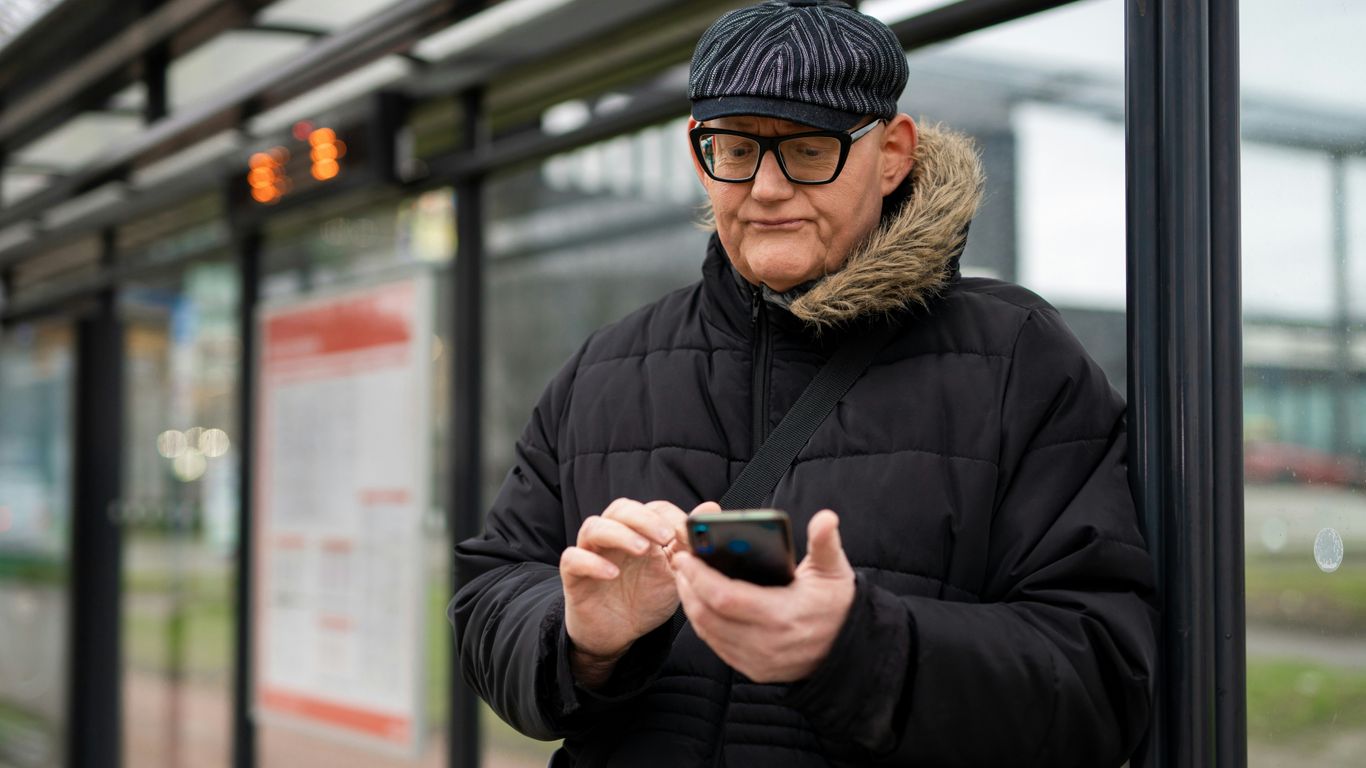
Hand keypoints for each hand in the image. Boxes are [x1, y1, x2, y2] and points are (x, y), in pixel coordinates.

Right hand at [561, 499, 712, 686]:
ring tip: (642, 550)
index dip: (670, 516)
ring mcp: (591, 552)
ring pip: (594, 526)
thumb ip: (688, 544)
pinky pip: (573, 558)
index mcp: (639, 531)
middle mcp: (613, 536)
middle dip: (645, 519)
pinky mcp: (574, 575)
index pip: (651, 508)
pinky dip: (591, 562)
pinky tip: (612, 573)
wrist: (618, 634)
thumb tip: (710, 508)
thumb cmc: (645, 599)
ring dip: (619, 534)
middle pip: (621, 509)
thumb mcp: (674, 573)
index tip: (688, 533)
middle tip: (665, 536)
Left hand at [672, 509, 854, 683]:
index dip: (700, 577)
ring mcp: (759, 660)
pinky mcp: (754, 669)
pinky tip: (698, 601)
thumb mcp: (834, 571)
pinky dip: (703, 623)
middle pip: (709, 616)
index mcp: (783, 615)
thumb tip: (826, 518)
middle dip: (688, 587)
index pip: (726, 598)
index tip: (686, 556)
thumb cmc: (837, 603)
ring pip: (708, 632)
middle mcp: (767, 643)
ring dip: (691, 604)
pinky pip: (717, 645)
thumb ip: (826, 543)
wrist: (849, 648)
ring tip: (685, 577)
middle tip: (680, 561)